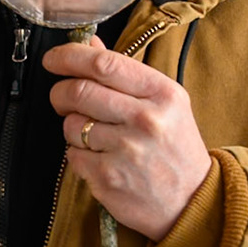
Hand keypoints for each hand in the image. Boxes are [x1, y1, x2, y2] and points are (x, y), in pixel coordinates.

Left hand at [45, 34, 212, 240]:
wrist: (194, 202)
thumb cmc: (175, 148)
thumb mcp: (164, 103)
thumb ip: (124, 73)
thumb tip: (88, 44)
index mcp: (162, 94)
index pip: (104, 64)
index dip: (69, 57)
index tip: (53, 59)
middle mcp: (146, 120)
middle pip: (79, 91)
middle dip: (60, 92)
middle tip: (61, 98)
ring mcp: (127, 150)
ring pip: (71, 124)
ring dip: (72, 126)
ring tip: (94, 135)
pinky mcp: (109, 177)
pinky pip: (72, 154)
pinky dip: (78, 154)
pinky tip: (101, 158)